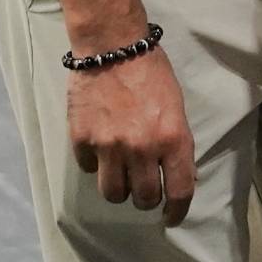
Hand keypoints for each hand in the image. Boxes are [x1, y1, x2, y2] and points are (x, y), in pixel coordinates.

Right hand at [66, 39, 197, 224]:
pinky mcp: (82, 139)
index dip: (176, 211)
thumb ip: (177, 144)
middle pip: (143, 198)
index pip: (179, 192)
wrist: (111, 45)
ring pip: (113, 193)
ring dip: (119, 188)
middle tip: (144, 189)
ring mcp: (109, 146)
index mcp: (172, 138)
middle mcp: (141, 148)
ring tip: (121, 173)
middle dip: (146, 199)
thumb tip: (179, 176)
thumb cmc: (151, 72)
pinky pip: (89, 168)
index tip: (170, 216)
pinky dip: (96, 164)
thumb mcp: (176, 107)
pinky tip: (101, 146)